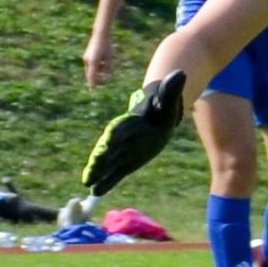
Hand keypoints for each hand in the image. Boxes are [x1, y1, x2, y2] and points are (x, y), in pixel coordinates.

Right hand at [83, 28, 113, 88]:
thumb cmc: (107, 46)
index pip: (92, 76)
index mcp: (93, 62)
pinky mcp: (86, 56)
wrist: (100, 34)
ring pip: (92, 68)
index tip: (92, 91)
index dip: (92, 84)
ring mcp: (86, 58)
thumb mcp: (110, 57)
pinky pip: (92, 64)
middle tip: (103, 73)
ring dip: (99, 67)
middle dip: (97, 75)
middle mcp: (87, 61)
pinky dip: (97, 64)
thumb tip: (107, 77)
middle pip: (91, 73)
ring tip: (106, 57)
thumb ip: (108, 67)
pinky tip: (103, 56)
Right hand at [84, 72, 186, 194]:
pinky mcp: (126, 163)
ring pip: (108, 162)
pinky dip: (106, 182)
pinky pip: (115, 174)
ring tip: (86, 182)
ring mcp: (122, 152)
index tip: (109, 138)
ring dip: (98, 171)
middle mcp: (122, 138)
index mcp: (131, 122)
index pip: (121, 126)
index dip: (116, 132)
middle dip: (101, 156)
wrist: (158, 119)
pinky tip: (95, 192)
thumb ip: (171, 89)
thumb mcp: (168, 99)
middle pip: (110, 147)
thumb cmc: (162, 107)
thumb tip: (180, 73)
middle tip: (93, 164)